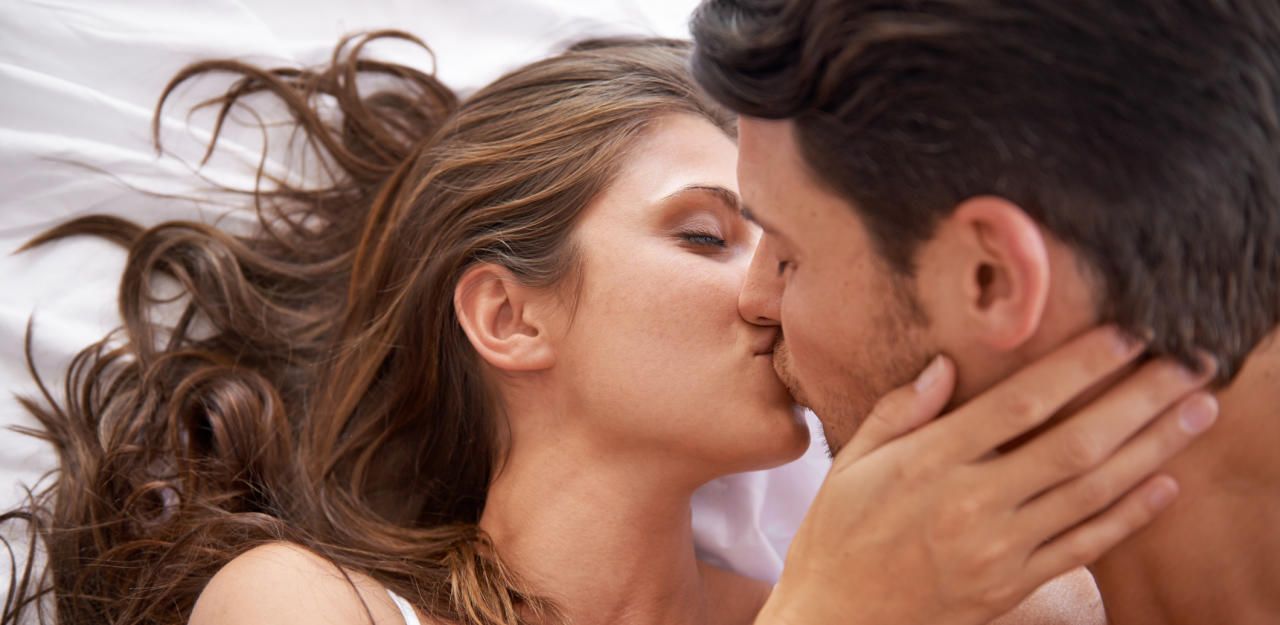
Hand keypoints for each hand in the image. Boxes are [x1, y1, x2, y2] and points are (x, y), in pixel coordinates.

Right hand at [760, 326, 1216, 624]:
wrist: (837, 621)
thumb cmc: (837, 537)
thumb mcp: (851, 465)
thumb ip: (898, 412)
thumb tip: (943, 366)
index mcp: (931, 462)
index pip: (1021, 404)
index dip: (1079, 366)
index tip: (1125, 335)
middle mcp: (973, 502)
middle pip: (1074, 444)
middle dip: (1139, 399)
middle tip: (1188, 364)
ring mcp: (999, 549)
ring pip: (1092, 492)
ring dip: (1152, 449)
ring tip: (1197, 411)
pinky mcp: (1014, 586)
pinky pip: (1084, 546)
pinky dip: (1129, 516)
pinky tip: (1164, 483)